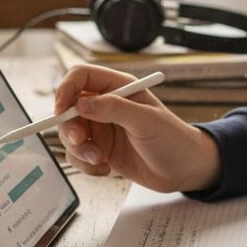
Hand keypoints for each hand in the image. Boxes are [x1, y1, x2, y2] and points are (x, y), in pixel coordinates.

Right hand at [53, 64, 221, 191]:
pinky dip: (85, 165)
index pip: (80, 76)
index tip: (62, 110)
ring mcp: (101, 128)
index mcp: (118, 87)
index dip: (66, 89)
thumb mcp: (146, 121)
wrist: (184, 170)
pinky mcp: (100, 150)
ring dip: (79, 151)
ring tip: (101, 161)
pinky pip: (78, 156)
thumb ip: (114, 109)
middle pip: (68, 108)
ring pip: (70, 134)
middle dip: (69, 127)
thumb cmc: (173, 139)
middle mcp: (106, 105)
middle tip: (81, 142)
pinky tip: (106, 170)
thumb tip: (81, 103)